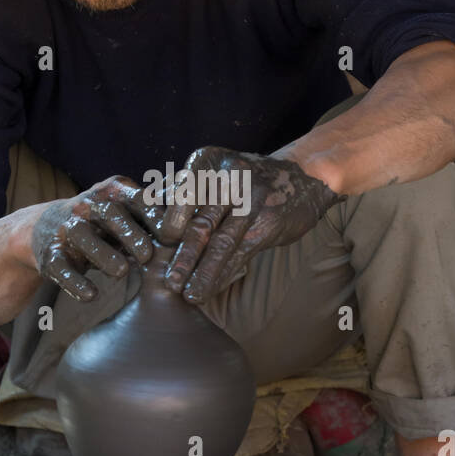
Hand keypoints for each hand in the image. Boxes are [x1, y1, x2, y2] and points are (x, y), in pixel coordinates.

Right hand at [31, 176, 163, 301]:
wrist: (48, 230)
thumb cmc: (104, 223)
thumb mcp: (129, 212)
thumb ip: (158, 210)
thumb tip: (199, 198)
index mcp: (113, 192)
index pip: (137, 199)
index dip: (155, 216)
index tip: (174, 236)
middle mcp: (88, 205)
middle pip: (110, 214)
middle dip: (130, 233)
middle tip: (148, 255)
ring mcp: (66, 229)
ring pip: (82, 236)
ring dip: (103, 254)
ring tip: (121, 272)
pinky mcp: (50, 254)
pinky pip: (60, 266)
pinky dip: (75, 282)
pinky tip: (91, 296)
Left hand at [157, 146, 339, 301]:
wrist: (304, 174)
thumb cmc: (247, 178)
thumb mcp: (215, 172)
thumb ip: (186, 192)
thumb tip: (151, 219)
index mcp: (207, 160)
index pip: (178, 196)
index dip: (163, 226)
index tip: (150, 252)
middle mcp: (229, 176)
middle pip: (200, 221)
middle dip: (182, 257)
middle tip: (167, 282)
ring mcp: (252, 199)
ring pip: (221, 242)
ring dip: (203, 272)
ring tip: (189, 295)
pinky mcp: (270, 222)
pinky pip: (241, 253)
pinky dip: (224, 274)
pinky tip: (210, 289)